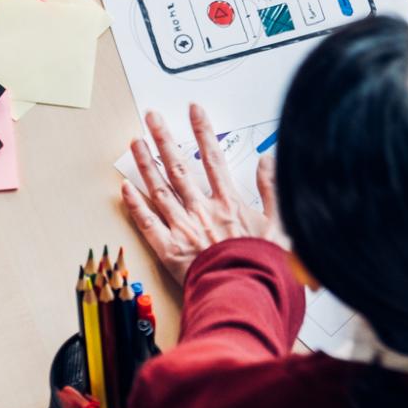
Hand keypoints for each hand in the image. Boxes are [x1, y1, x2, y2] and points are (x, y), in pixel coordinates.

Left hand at [120, 105, 282, 285]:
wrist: (248, 298)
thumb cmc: (266, 267)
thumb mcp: (282, 225)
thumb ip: (273, 191)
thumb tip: (268, 160)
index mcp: (229, 203)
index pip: (213, 158)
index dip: (202, 131)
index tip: (193, 109)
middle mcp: (202, 210)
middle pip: (179, 166)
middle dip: (164, 138)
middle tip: (151, 116)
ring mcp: (183, 229)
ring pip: (159, 189)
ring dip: (145, 164)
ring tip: (134, 141)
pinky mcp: (169, 251)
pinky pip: (147, 224)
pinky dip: (135, 205)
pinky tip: (124, 188)